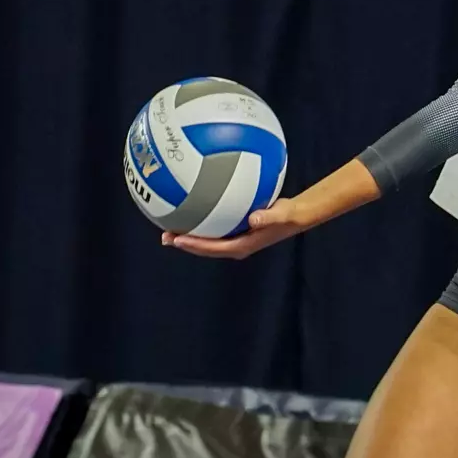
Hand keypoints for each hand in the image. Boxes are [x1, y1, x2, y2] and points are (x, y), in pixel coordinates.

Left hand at [162, 196, 311, 259]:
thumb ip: (268, 217)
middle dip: (184, 243)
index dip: (193, 245)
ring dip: (188, 235)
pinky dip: (200, 222)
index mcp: (241, 246)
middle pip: (204, 248)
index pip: (212, 248)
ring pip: (206, 240)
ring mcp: (233, 238)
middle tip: (164, 236)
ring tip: (169, 227)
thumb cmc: (288, 215)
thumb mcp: (281, 215)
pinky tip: (191, 208)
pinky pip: (213, 228)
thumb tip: (253, 219)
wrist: (294, 215)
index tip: (177, 240)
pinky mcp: (234, 230)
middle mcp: (234, 245)